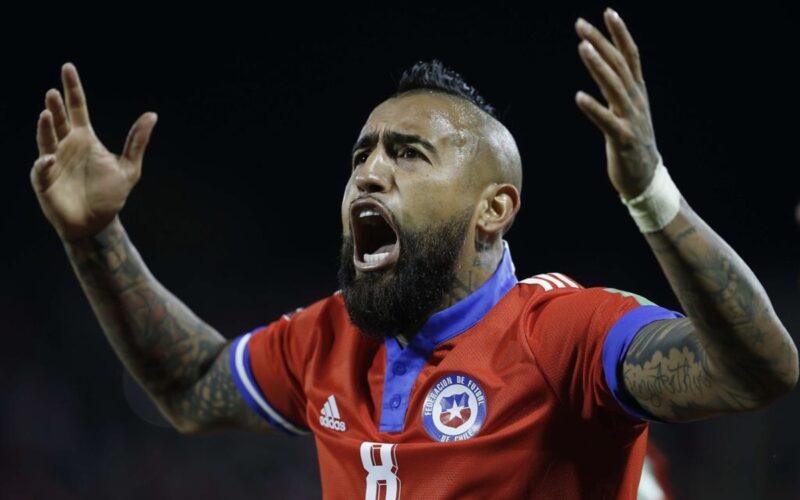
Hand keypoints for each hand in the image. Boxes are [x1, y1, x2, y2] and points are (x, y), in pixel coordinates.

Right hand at [31, 63, 157, 241]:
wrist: (99, 223)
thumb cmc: (111, 195)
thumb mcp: (130, 168)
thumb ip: (137, 141)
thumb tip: (152, 115)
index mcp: (85, 138)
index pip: (77, 107)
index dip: (73, 88)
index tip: (68, 67)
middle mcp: (66, 146)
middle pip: (59, 120)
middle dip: (55, 106)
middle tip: (54, 92)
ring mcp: (53, 162)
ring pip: (46, 140)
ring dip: (45, 128)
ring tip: (47, 113)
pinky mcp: (45, 181)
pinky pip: (40, 170)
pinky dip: (42, 164)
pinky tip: (47, 159)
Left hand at [574, 8, 660, 199]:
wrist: (645, 177)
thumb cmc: (632, 143)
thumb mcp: (627, 110)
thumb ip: (617, 88)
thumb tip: (603, 67)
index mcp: (637, 92)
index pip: (630, 55)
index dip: (620, 33)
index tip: (608, 12)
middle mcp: (636, 101)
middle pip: (618, 65)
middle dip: (600, 42)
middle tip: (581, 25)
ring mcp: (630, 119)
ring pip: (613, 86)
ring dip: (597, 65)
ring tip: (582, 47)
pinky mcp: (621, 139)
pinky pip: (606, 120)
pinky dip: (593, 107)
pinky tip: (578, 96)